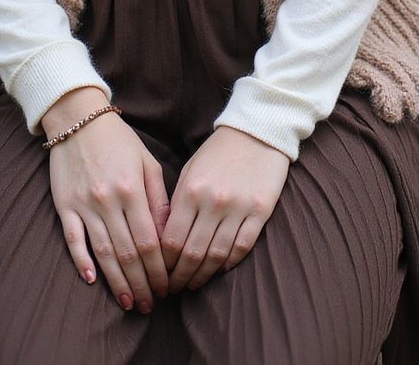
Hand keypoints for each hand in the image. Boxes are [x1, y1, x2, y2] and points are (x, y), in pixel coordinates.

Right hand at [43, 89, 169, 313]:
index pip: (149, 241)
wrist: (78, 118)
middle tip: (150, 305)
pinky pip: (74, 239)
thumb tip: (168, 234)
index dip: (159, 270)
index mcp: (132, 190)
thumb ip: (158, 198)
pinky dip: (82, 262)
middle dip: (142, 283)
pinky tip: (93, 281)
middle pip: (128, 253)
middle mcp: (109, 201)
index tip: (167, 288)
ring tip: (129, 302)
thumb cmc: (119, 140)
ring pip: (103, 252)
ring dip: (117, 281)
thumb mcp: (147, 162)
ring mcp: (85, 205)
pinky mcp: (65, 206)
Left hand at [161, 126, 289, 292]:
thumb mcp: (190, 169)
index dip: (163, 263)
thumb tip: (164, 238)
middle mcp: (213, 202)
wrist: (256, 131)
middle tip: (172, 288)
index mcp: (191, 190)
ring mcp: (238, 208)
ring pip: (216, 256)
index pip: (171, 239)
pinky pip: (242, 247)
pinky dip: (228, 263)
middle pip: (192, 253)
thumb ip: (177, 202)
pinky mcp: (260, 212)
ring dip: (202, 275)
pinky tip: (219, 269)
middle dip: (179, 276)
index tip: (158, 273)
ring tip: (192, 284)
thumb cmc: (217, 151)